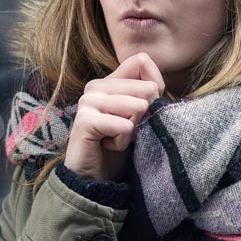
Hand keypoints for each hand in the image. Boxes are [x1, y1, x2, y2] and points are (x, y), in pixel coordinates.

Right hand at [63, 52, 164, 180]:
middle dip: (144, 116)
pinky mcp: (85, 120)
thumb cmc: (118, 146)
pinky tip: (108, 145)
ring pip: (138, 106)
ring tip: (115, 138)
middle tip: (123, 131)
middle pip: (147, 88)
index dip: (154, 87)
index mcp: (109, 81)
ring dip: (133, 131)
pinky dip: (123, 142)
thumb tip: (155, 86)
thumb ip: (146, 95)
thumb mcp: (138, 117)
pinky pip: (124, 126)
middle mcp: (96, 86)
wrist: (95, 179)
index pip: (141, 61)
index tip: (142, 111)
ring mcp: (88, 101)